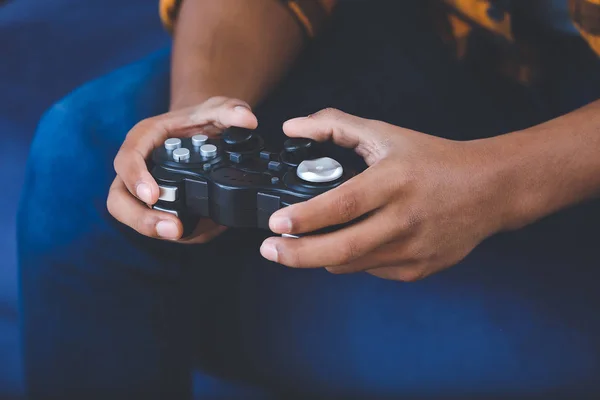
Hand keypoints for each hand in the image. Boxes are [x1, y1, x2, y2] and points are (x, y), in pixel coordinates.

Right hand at [107, 97, 257, 242]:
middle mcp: (138, 168)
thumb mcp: (217, 109)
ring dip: (156, 230)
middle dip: (140, 218)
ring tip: (183, 233)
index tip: (153, 194)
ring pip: (134, 217)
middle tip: (171, 228)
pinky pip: (161, 225)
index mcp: (143, 139)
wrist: (203, 132)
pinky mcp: (161, 208)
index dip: (135, 178)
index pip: (127, 159)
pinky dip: (181, 231)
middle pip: (119, 198)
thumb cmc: (201, 120)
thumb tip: (247, 120)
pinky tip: (204, 228)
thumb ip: (231, 110)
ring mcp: (146, 190)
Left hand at [260, 108, 516, 280]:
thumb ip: (336, 126)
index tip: (275, 223)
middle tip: (269, 250)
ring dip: (319, 257)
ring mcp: (413, 250)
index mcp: (395, 182)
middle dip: (297, 254)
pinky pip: (371, 269)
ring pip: (351, 264)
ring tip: (298, 245)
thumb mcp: (385, 135)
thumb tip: (292, 127)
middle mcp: (405, 219)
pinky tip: (349, 243)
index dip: (306, 217)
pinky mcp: (419, 269)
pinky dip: (351, 259)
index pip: (343, 204)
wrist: (488, 190)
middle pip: (342, 248)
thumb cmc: (433, 160)